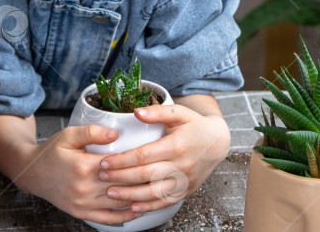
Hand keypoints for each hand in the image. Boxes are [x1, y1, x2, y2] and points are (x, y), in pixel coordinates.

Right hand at [16, 124, 146, 224]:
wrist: (31, 173)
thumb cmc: (52, 151)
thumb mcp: (69, 134)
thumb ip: (93, 131)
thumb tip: (117, 133)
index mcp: (84, 166)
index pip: (119, 165)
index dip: (139, 161)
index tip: (156, 156)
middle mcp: (84, 187)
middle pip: (122, 185)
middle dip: (144, 180)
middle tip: (164, 174)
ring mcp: (83, 203)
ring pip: (118, 203)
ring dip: (139, 199)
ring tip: (157, 191)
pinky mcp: (81, 213)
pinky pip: (107, 218)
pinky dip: (125, 216)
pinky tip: (138, 209)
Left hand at [96, 98, 230, 213]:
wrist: (218, 142)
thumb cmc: (194, 125)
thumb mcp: (179, 112)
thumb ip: (157, 112)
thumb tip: (136, 112)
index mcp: (176, 145)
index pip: (144, 155)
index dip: (122, 160)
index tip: (105, 162)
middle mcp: (181, 166)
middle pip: (146, 175)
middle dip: (121, 178)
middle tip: (101, 176)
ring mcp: (185, 181)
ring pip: (154, 193)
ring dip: (130, 195)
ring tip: (111, 193)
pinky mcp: (187, 191)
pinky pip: (165, 202)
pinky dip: (148, 206)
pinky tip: (132, 207)